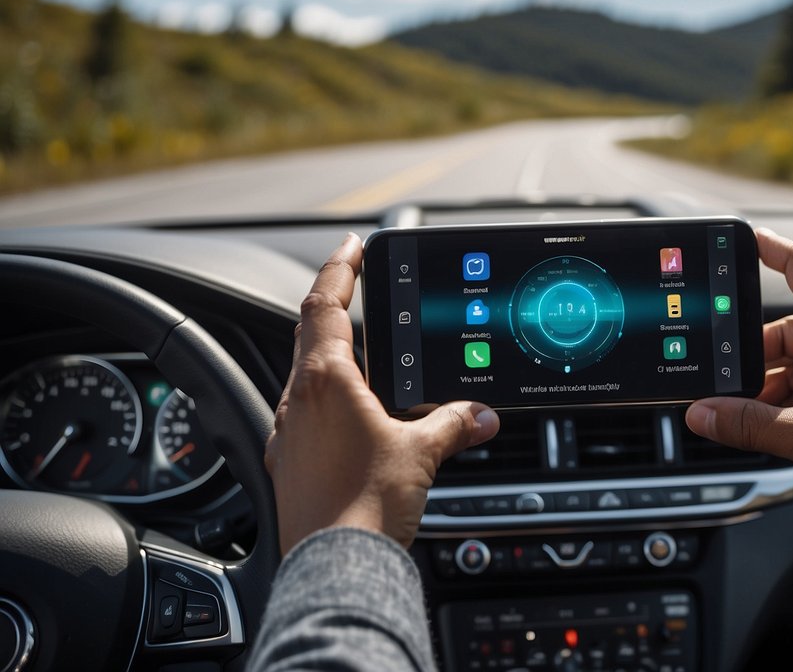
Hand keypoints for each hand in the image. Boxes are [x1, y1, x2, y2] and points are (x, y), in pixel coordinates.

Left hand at [265, 233, 499, 554]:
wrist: (335, 569)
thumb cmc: (366, 507)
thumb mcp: (422, 452)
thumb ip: (454, 423)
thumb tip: (480, 414)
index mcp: (326, 381)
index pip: (325, 304)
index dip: (340, 268)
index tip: (351, 245)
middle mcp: (298, 401)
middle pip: (311, 334)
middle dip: (337, 307)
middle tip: (359, 289)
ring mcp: (289, 434)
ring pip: (307, 377)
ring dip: (333, 358)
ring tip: (367, 359)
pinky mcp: (290, 465)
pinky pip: (307, 416)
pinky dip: (330, 402)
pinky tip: (355, 421)